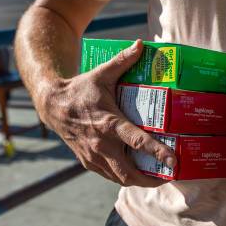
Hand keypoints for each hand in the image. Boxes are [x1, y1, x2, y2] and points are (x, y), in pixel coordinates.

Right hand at [37, 39, 175, 185]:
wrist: (51, 105)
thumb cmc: (80, 89)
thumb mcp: (101, 73)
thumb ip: (123, 60)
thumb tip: (141, 44)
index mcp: (108, 123)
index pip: (137, 142)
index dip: (158, 153)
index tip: (174, 161)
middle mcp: (101, 144)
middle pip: (129, 171)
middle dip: (151, 179)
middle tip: (170, 176)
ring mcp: (93, 156)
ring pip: (119, 178)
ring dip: (139, 181)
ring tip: (158, 178)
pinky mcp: (88, 162)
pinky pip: (109, 176)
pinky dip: (125, 177)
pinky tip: (138, 174)